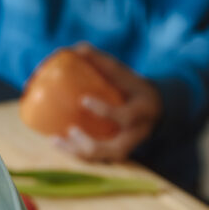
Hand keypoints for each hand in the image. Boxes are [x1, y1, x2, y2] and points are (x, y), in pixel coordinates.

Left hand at [52, 44, 160, 162]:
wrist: (154, 110)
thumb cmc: (132, 87)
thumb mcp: (125, 74)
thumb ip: (102, 62)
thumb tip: (74, 50)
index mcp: (141, 113)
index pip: (125, 116)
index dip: (105, 110)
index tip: (83, 99)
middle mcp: (135, 136)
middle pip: (114, 150)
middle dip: (88, 144)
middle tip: (70, 130)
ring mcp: (125, 148)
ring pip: (101, 159)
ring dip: (76, 152)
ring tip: (54, 140)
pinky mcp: (113, 153)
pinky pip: (93, 158)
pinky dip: (74, 151)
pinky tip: (55, 140)